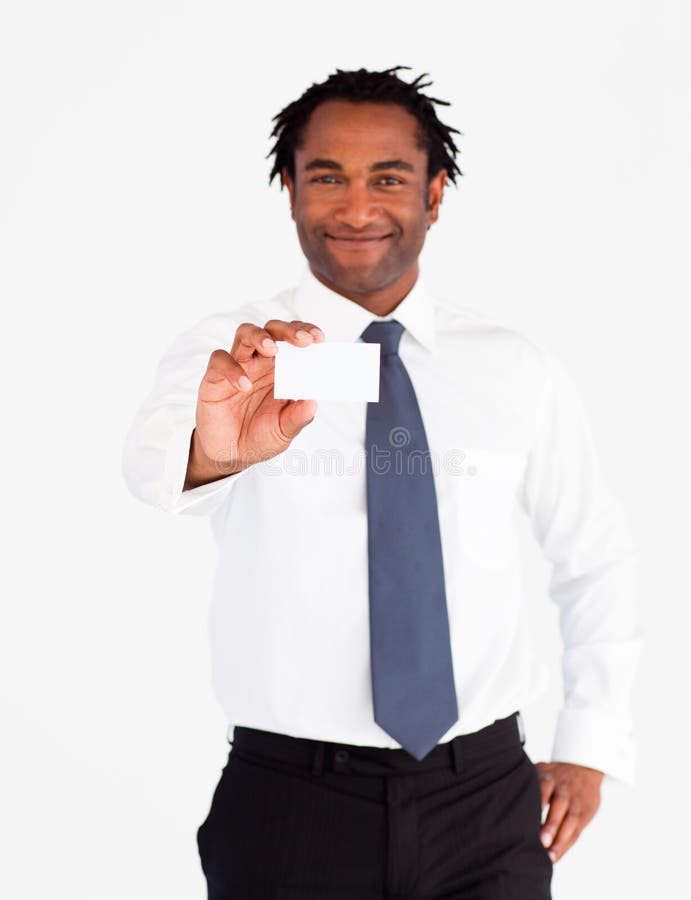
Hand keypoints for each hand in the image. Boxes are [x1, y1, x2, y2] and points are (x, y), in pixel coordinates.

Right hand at [190, 319, 325, 481]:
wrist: (231, 456)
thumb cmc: (260, 437)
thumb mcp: (284, 432)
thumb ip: (298, 417)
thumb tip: (313, 402)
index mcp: (282, 369)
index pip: (294, 341)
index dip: (306, 333)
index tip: (319, 339)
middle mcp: (260, 362)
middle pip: (272, 330)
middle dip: (288, 330)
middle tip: (303, 341)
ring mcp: (238, 367)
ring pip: (245, 334)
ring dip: (259, 336)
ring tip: (272, 349)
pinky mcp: (215, 377)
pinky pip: (220, 361)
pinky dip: (232, 369)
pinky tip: (245, 386)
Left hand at [535, 761, 603, 862]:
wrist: (583, 768)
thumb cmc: (553, 775)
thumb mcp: (542, 770)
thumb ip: (528, 781)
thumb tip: (502, 793)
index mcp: (550, 776)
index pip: (545, 786)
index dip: (540, 799)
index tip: (531, 813)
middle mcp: (564, 789)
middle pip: (560, 805)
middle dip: (552, 824)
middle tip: (542, 841)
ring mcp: (575, 802)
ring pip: (571, 821)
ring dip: (561, 839)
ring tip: (549, 856)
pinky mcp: (584, 814)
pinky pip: (576, 832)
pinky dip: (566, 845)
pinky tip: (556, 855)